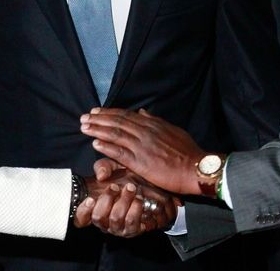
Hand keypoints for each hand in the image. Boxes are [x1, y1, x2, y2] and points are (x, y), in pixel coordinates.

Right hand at [73, 163, 177, 236]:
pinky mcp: (132, 230)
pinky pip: (132, 223)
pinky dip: (135, 210)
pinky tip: (139, 199)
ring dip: (123, 202)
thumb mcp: (114, 168)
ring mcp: (118, 228)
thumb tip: (100, 175)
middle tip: (114, 186)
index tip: (90, 198)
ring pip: (115, 219)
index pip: (80, 218)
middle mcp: (104, 222)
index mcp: (94, 209)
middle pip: (98, 217)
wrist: (149, 189)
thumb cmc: (126, 179)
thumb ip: (104, 166)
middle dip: (106, 200)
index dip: (83, 211)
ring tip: (131, 188)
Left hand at [80, 107, 206, 195]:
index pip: (126, 115)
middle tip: (83, 117)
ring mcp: (142, 146)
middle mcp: (145, 132)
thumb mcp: (173, 129)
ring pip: (115, 134)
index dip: (109, 113)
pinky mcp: (141, 162)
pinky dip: (106, 147)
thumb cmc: (187, 151)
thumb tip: (143, 112)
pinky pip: (120, 152)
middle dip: (98, 119)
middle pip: (117, 122)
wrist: (196, 168)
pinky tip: (94, 143)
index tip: (96, 111)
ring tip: (84, 127)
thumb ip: (156, 121)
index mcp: (152, 124)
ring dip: (97, 130)